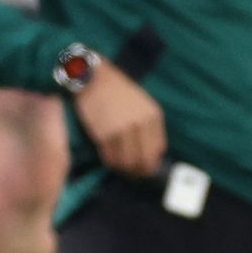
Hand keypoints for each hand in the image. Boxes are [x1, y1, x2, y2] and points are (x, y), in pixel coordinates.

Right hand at [74, 59, 165, 176]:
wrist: (94, 78)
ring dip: (122, 169)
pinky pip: (109, 158)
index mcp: (153, 116)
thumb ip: (148, 126)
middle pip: (143, 161)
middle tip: (130, 174)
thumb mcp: (142, 104)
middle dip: (137, 172)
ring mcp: (122, 130)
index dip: (150, 164)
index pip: (157, 151)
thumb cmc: (117, 91)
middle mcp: (140, 125)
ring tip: (118, 166)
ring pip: (126, 163)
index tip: (143, 168)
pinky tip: (107, 157)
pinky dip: (109, 162)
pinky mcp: (104, 134)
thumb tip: (149, 155)